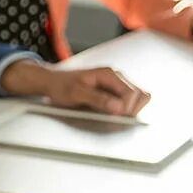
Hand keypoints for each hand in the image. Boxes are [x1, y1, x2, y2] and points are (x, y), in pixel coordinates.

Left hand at [1, 59, 149, 116]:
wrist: (52, 82)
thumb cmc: (61, 86)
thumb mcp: (76, 93)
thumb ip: (98, 99)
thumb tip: (118, 107)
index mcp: (109, 74)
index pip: (132, 93)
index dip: (127, 108)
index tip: (118, 116)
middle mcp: (116, 77)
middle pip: (140, 95)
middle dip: (132, 109)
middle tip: (117, 117)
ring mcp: (116, 84)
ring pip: (138, 98)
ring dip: (131, 109)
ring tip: (116, 116)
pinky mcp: (114, 92)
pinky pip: (129, 101)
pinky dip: (127, 109)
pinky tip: (114, 113)